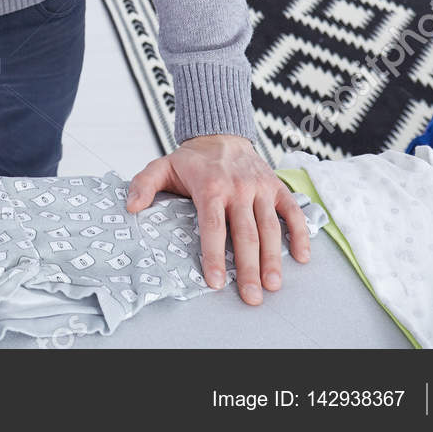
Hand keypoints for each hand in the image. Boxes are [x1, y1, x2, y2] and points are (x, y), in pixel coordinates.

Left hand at [125, 134, 310, 304]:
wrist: (221, 134)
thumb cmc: (191, 160)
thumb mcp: (162, 166)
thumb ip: (144, 185)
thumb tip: (131, 207)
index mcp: (210, 187)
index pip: (213, 226)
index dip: (213, 255)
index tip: (216, 282)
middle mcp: (238, 189)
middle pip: (245, 234)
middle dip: (248, 268)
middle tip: (251, 297)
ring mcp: (260, 188)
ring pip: (270, 227)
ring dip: (273, 258)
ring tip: (273, 284)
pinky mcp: (276, 187)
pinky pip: (292, 212)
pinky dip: (301, 233)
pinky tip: (302, 257)